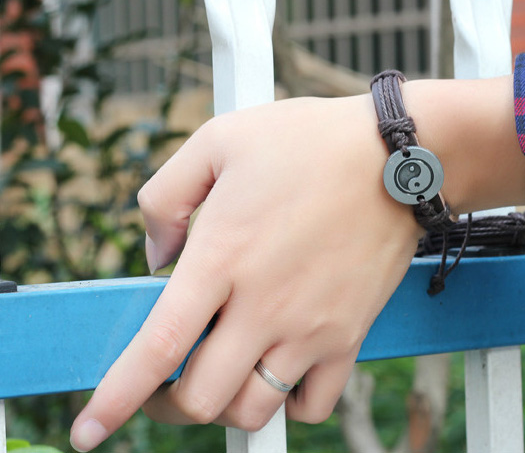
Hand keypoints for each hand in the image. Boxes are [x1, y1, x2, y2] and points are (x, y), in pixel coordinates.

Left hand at [69, 94, 421, 450]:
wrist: (398, 156)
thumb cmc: (310, 141)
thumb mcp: (220, 139)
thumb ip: (164, 196)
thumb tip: (156, 256)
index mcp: (223, 256)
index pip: (158, 348)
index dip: (116, 399)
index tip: (88, 431)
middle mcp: (265, 305)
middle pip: (202, 399)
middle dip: (168, 405)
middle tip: (164, 384)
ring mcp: (312, 327)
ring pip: (254, 412)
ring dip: (226, 405)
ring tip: (223, 374)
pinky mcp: (350, 334)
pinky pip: (315, 404)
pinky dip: (288, 404)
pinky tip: (278, 370)